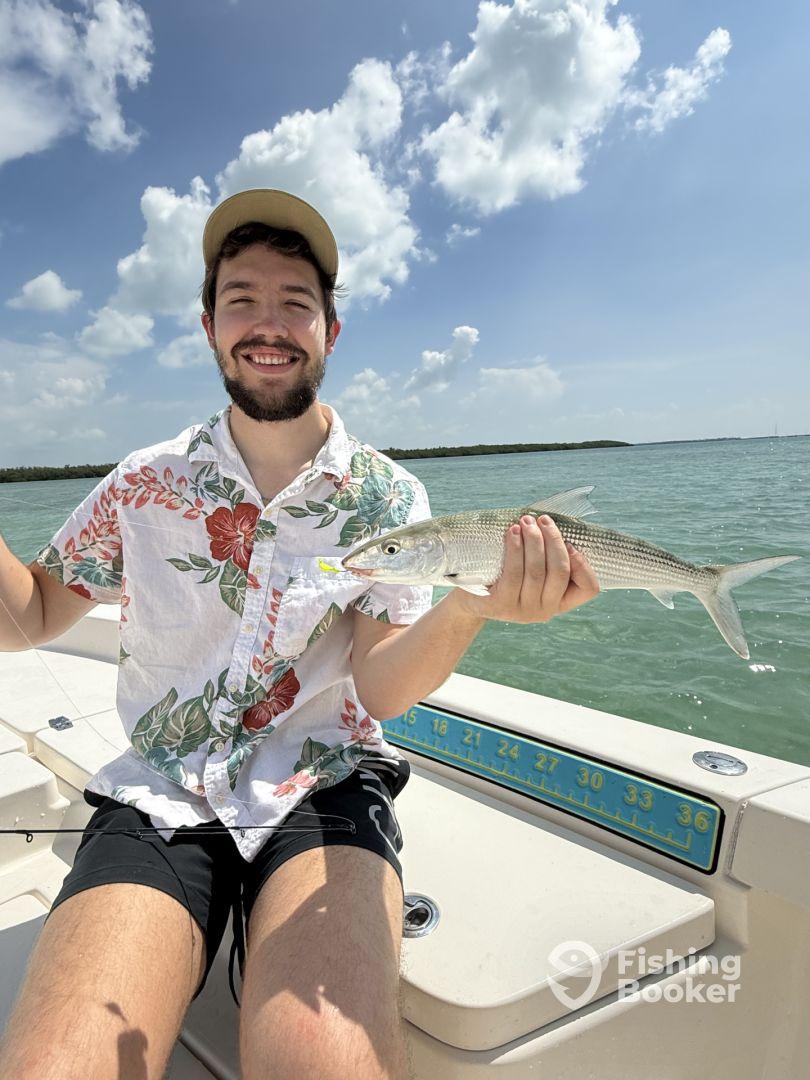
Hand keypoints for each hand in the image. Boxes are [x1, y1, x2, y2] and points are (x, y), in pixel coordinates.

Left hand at [450, 514, 599, 622]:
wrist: (470, 600)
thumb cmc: (506, 578)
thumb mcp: (532, 573)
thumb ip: (548, 558)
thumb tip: (555, 524)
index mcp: (559, 602)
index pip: (589, 588)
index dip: (584, 564)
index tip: (570, 543)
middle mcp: (545, 611)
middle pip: (560, 572)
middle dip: (553, 540)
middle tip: (543, 519)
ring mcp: (523, 611)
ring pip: (537, 571)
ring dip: (534, 541)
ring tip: (526, 521)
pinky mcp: (502, 605)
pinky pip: (514, 573)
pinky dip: (516, 548)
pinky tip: (513, 532)